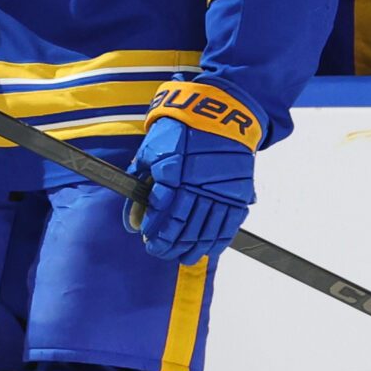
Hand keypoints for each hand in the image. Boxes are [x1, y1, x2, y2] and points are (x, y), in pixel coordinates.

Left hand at [124, 83, 261, 264]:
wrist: (218, 113)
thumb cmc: (179, 130)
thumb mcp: (152, 150)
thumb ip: (141, 183)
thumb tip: (132, 219)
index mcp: (172, 171)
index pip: (161, 211)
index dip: (153, 229)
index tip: (146, 238)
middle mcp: (196, 183)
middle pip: (181, 225)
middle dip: (168, 244)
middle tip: (159, 252)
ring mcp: (220, 189)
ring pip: (204, 229)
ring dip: (191, 247)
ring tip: (181, 257)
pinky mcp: (238, 192)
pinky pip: (228, 224)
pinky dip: (217, 240)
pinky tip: (207, 249)